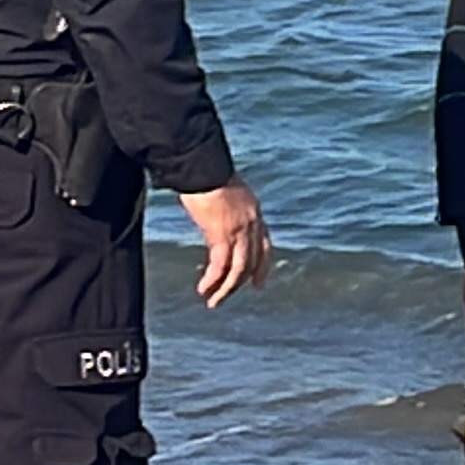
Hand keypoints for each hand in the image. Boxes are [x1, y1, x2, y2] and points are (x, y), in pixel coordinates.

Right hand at [177, 178, 273, 308]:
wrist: (201, 163)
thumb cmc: (205, 171)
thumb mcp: (224, 191)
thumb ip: (226, 208)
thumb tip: (215, 216)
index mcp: (254, 210)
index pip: (264, 244)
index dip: (262, 265)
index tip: (258, 282)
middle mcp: (252, 222)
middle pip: (252, 260)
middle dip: (241, 282)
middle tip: (228, 296)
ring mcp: (239, 229)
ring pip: (238, 268)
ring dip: (226, 288)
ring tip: (213, 301)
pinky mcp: (222, 233)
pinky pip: (220, 265)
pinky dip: (213, 279)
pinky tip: (205, 289)